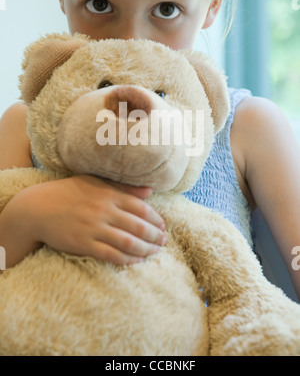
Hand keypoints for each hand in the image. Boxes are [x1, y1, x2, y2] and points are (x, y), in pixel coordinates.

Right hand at [1, 175, 165, 266]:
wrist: (37, 208)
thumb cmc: (68, 192)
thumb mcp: (95, 183)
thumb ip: (123, 188)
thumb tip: (150, 192)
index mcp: (108, 194)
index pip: (140, 208)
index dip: (155, 219)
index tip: (164, 226)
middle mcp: (104, 211)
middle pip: (138, 227)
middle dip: (155, 236)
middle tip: (164, 242)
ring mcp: (94, 228)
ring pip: (128, 243)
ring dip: (145, 249)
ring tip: (154, 252)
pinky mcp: (84, 244)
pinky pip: (111, 255)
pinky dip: (127, 260)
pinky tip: (136, 261)